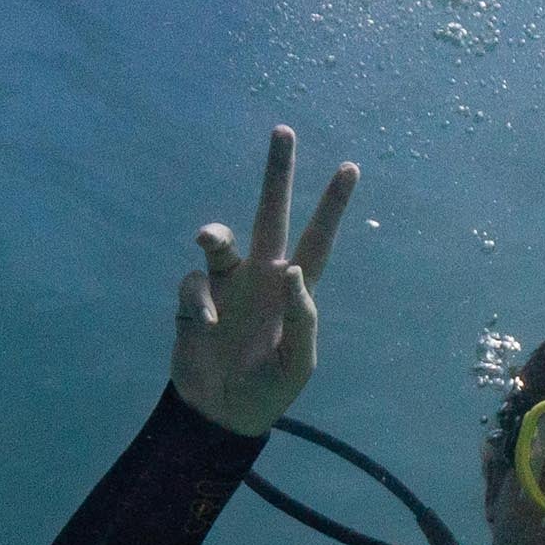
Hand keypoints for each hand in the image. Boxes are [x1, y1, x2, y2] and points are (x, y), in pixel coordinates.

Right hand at [170, 124, 358, 437]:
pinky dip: (201, 301)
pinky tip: (208, 325)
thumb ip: (302, 318)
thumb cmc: (268, 388)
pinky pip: (195, 285)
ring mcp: (226, 285)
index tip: (350, 168)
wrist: (222, 414)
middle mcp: (261, 276)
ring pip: (219, 239)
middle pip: (270, 213)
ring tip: (208, 239)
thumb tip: (292, 271)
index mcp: (293, 289)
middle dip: (277, 174)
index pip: (318, 239)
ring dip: (214, 233)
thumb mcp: (298, 361)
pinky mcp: (194, 300)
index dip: (332, 206)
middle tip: (284, 131)